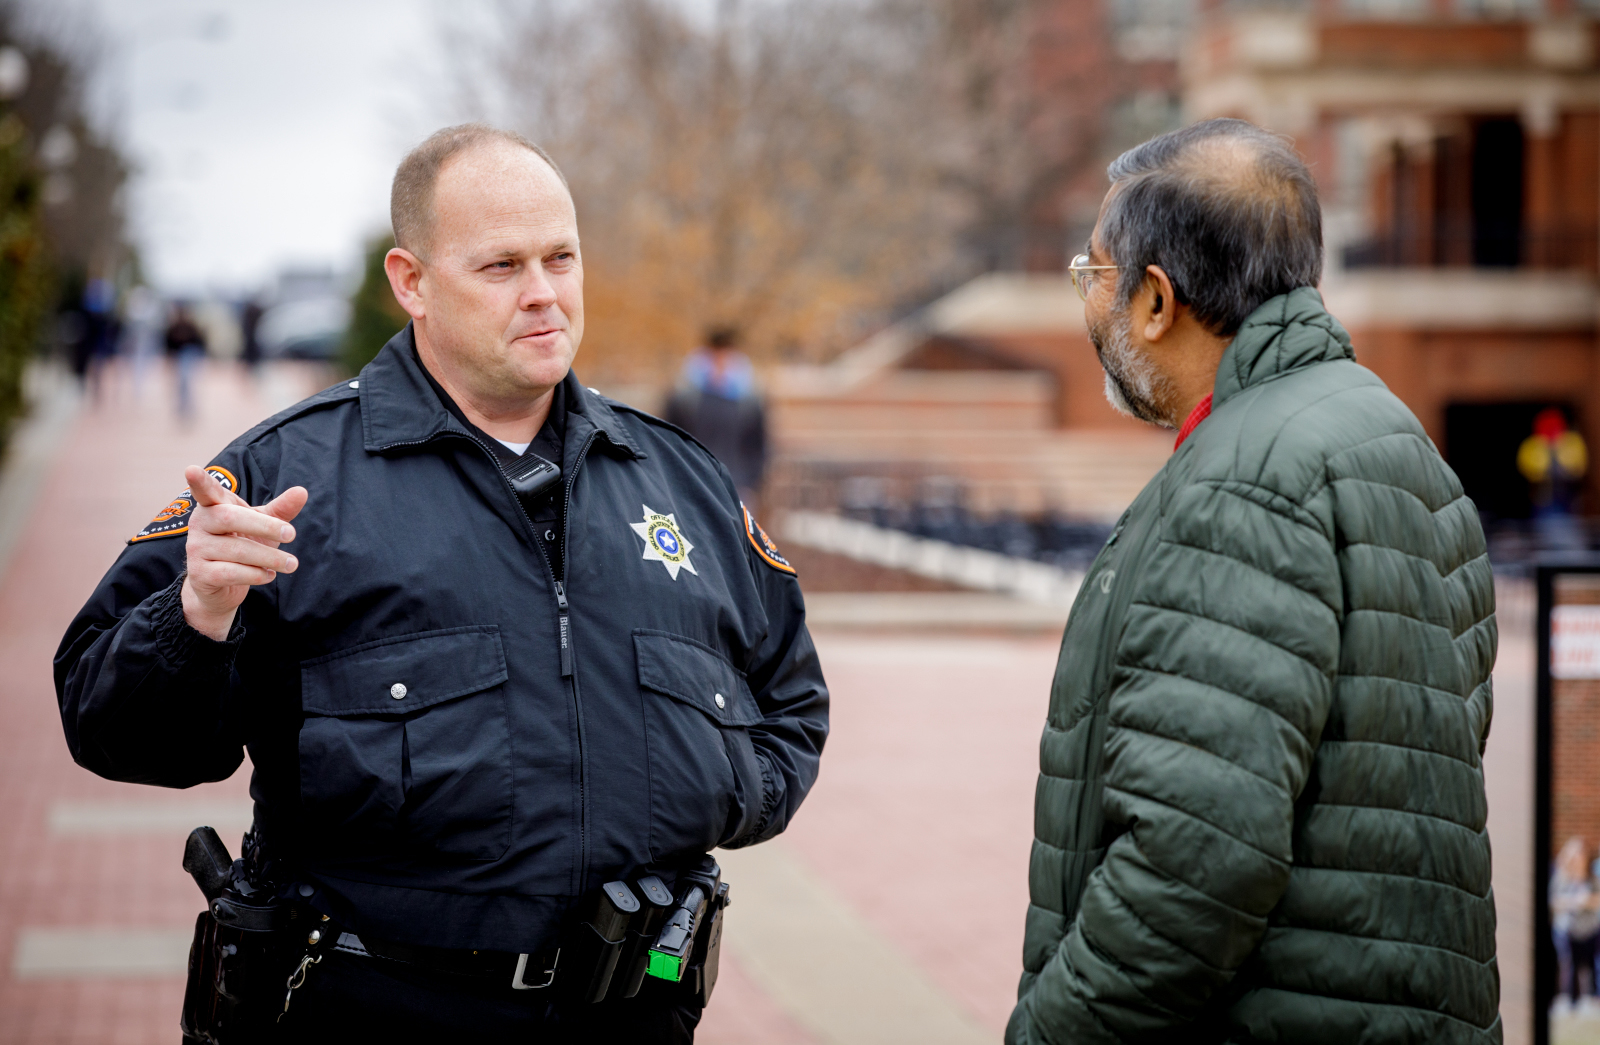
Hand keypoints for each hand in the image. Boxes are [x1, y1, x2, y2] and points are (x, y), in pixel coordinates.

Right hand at [180, 465, 307, 640]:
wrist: (222, 584)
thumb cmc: (242, 543)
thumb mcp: (262, 524)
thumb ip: (280, 509)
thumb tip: (302, 491)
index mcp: (213, 506)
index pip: (206, 491)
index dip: (200, 482)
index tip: (191, 470)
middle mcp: (199, 524)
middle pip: (230, 518)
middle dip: (265, 526)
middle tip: (292, 534)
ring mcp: (196, 549)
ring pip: (236, 550)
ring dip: (270, 557)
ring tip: (291, 563)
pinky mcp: (200, 574)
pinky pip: (231, 573)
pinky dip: (256, 574)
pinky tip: (269, 575)